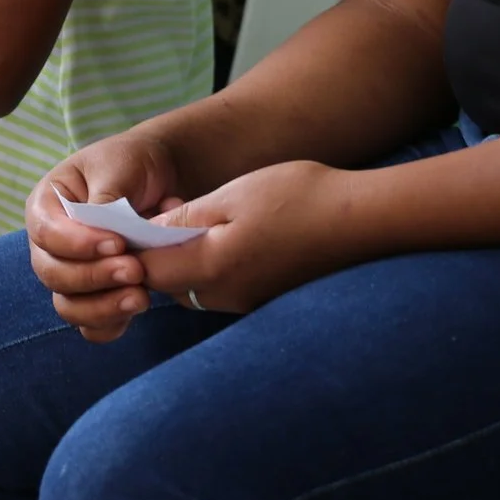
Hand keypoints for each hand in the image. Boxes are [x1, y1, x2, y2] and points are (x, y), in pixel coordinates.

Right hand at [25, 132, 187, 342]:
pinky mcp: (97, 297)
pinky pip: (91, 325)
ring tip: (141, 298)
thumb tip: (102, 227)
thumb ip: (106, 196)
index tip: (118, 243)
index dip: (77, 244)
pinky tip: (136, 310)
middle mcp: (51, 244)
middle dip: (93, 277)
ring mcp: (72, 274)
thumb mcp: (118, 166)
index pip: (45, 233)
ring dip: (102, 307)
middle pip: (52, 274)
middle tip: (135, 270)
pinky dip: (110, 324)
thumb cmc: (133, 164)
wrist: (163, 177)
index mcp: (46, 205)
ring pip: (68, 305)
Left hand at [137, 161, 366, 315]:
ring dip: (188, 259)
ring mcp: (249, 303)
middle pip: (169, 283)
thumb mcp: (231, 196)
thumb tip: (146, 233)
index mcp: (212, 269)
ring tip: (204, 220)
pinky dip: (214, 266)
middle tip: (170, 212)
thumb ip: (184, 219)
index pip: (147, 272)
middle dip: (159, 253)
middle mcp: (227, 296)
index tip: (136, 218)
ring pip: (195, 287)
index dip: (133, 247)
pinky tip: (233, 236)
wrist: (365, 220)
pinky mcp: (266, 301)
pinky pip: (223, 288)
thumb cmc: (299, 198)